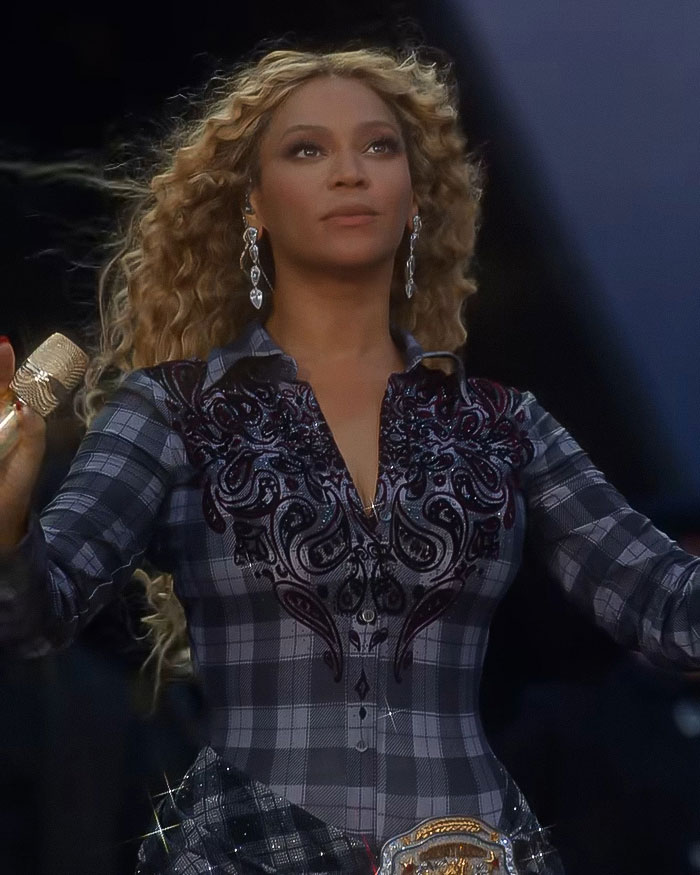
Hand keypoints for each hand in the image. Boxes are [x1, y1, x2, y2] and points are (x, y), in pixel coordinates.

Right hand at [0, 338, 45, 548]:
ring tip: (2, 360)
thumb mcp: (30, 458)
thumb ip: (32, 433)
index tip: (4, 346)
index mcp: (6, 421)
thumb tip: (26, 405)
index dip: (3, 367)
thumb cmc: (16, 488)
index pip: (4, 388)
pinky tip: (7, 410)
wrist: (1, 523)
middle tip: (1, 349)